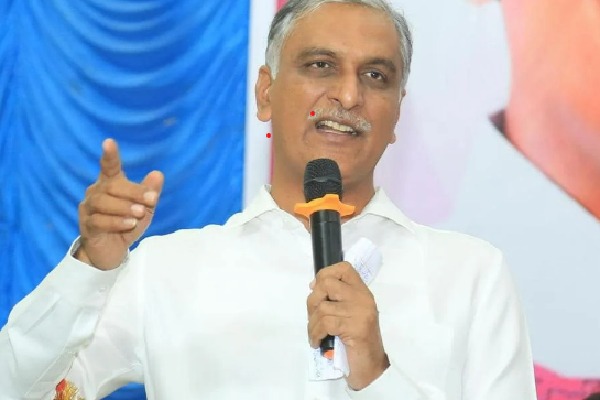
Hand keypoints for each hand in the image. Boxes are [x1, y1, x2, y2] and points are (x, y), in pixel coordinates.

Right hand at [76, 139, 163, 269]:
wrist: (112, 253)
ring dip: (124, 206)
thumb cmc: (126, 225)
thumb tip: (158, 173)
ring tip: (139, 213)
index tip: (109, 142)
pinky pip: (98, 221)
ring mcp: (88, 210)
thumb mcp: (144, 209)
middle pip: (111, 186)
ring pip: (102, 202)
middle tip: (151, 200)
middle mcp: (95, 193)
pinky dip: (116, 221)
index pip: (109, 167)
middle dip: (133, 192)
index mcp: (109, 185)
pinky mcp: (87, 227)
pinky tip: (129, 224)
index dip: (109, 155)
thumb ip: (149, 193)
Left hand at [307, 262, 389, 389]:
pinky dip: (315, 334)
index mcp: (361, 292)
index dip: (325, 273)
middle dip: (313, 300)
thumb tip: (313, 286)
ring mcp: (359, 312)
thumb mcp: (349, 314)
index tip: (316, 288)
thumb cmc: (357, 341)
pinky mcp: (354, 327)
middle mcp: (362, 298)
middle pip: (327, 283)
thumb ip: (337, 299)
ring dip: (312, 324)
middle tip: (313, 316)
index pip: (344, 268)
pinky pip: (325, 324)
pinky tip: (317, 342)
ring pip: (322, 307)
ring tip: (315, 334)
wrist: (370, 366)